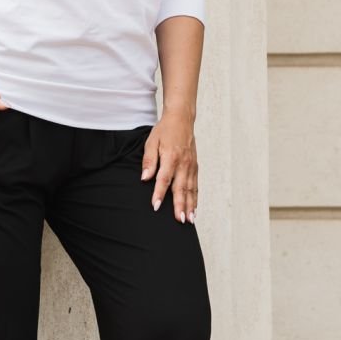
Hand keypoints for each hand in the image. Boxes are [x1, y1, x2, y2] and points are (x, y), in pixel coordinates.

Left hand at [140, 106, 198, 221]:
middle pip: (181, 188)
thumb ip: (149, 161)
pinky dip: (195, 198)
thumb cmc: (164, 130)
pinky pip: (196, 186)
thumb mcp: (151, 142)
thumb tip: (145, 178)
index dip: (159, 193)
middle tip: (179, 220)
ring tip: (189, 220)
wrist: (182, 119)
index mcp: (171, 157)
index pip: (164, 179)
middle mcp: (183, 164)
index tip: (155, 206)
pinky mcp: (195, 167)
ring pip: (191, 189)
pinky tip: (194, 209)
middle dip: (180, 205)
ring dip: (190, 206)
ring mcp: (191, 166)